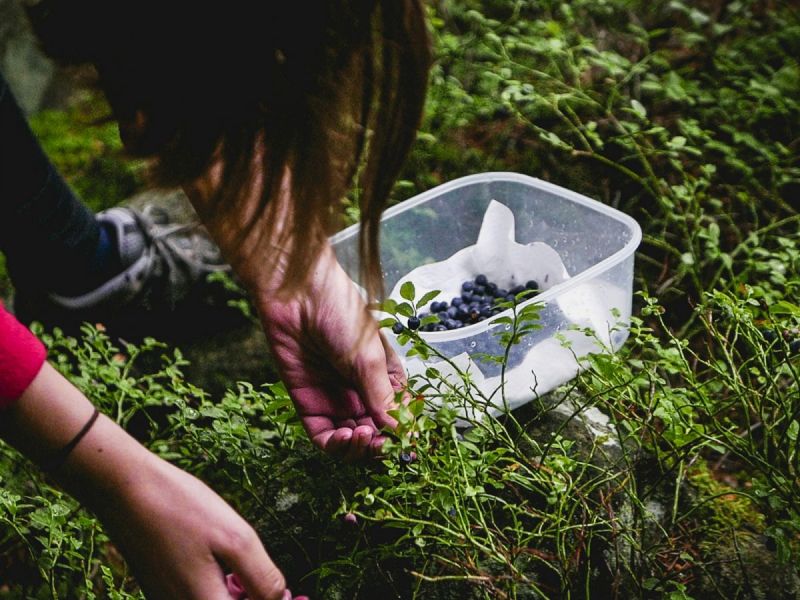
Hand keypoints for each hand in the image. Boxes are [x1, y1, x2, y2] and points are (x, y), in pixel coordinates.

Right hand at [7, 363, 287, 599]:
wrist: (123, 488)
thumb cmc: (180, 507)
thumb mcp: (235, 538)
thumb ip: (262, 577)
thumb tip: (280, 599)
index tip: (294, 595)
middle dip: (253, 596)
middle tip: (273, 585)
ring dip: (236, 593)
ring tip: (247, 572)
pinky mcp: (159, 590)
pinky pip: (198, 596)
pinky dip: (217, 587)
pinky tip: (224, 565)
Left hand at [256, 244, 406, 459]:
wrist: (296, 295)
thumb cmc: (341, 314)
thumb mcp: (369, 358)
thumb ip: (382, 398)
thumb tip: (400, 433)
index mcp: (385, 378)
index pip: (398, 417)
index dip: (402, 435)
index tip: (406, 447)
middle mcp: (362, 391)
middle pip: (374, 434)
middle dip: (378, 444)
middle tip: (379, 444)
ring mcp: (335, 398)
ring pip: (350, 440)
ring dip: (358, 447)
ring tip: (361, 436)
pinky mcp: (308, 403)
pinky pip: (323, 435)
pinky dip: (335, 444)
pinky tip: (344, 437)